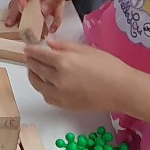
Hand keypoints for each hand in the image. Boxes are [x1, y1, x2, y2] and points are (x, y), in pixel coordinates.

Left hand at [24, 38, 149, 123]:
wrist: (122, 90)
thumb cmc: (108, 66)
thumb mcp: (86, 50)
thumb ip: (64, 46)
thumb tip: (48, 43)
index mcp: (64, 62)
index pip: (40, 55)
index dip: (31, 51)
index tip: (27, 48)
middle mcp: (58, 78)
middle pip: (36, 69)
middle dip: (30, 61)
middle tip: (28, 57)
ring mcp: (60, 94)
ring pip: (38, 84)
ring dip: (33, 76)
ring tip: (34, 70)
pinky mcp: (65, 105)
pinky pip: (47, 96)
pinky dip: (43, 89)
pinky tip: (46, 83)